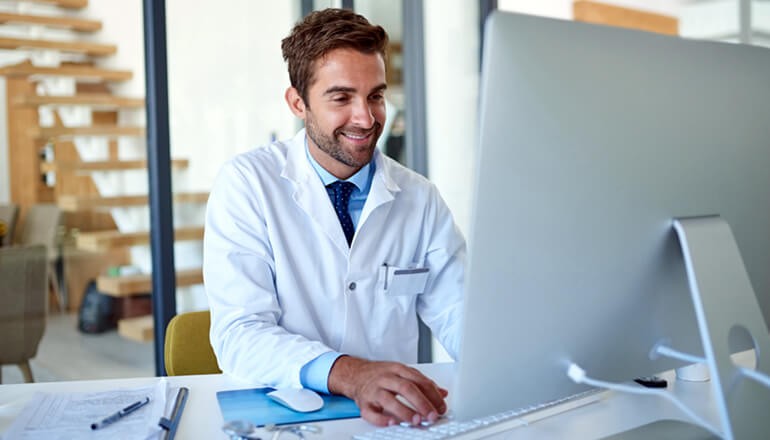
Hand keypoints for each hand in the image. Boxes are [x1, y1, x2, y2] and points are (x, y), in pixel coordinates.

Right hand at [327, 356, 448, 426]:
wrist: (355, 374)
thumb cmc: (381, 374)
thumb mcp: (403, 373)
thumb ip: (423, 382)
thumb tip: (443, 393)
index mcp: (398, 370)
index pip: (419, 381)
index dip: (432, 395)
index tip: (441, 407)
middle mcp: (386, 378)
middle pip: (406, 388)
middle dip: (421, 403)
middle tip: (432, 415)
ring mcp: (374, 390)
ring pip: (389, 400)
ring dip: (404, 411)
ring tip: (416, 420)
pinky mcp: (363, 403)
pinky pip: (370, 413)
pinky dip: (381, 419)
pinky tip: (392, 423)